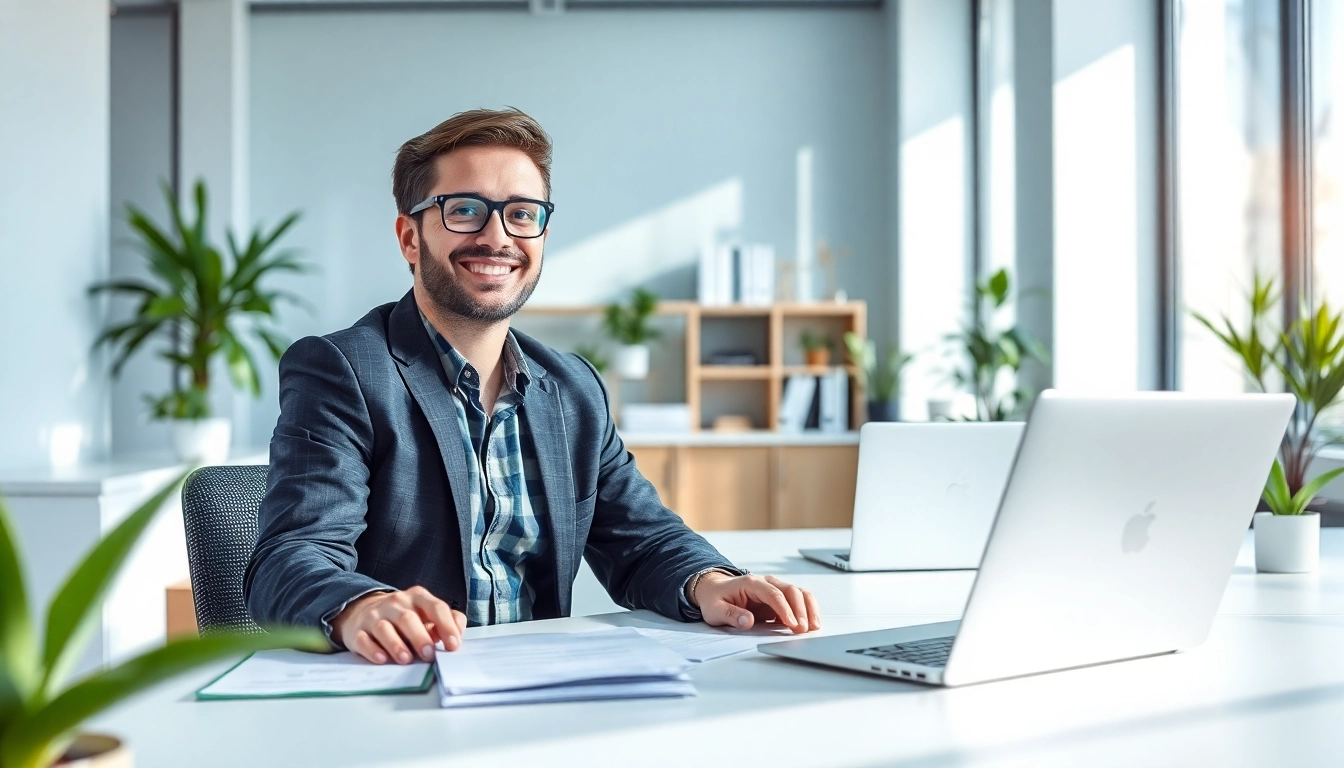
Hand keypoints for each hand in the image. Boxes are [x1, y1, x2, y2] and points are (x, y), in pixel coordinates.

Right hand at [331, 587, 466, 663]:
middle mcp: (395, 603)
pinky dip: (372, 650)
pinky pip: (363, 640)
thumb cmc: (403, 616)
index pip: (435, 607)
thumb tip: (457, 636)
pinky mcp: (357, 631)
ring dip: (396, 645)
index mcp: (417, 597)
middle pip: (408, 618)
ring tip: (407, 660)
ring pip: (384, 628)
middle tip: (430, 656)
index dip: (446, 626)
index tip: (453, 645)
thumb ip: (446, 621)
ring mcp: (374, 616)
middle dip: (420, 637)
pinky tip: (382, 659)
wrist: (362, 610)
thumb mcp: (425, 613)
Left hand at [692, 572, 819, 633]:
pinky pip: (798, 600)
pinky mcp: (779, 598)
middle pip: (791, 591)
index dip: (785, 610)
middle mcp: (766, 582)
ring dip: (808, 608)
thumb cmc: (715, 599)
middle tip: (804, 629)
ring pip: (799, 593)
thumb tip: (747, 621)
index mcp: (751, 583)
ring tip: (814, 627)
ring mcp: (774, 588)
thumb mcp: (715, 609)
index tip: (792, 624)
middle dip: (801, 610)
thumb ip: (731, 615)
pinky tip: (811, 623)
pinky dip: (807, 610)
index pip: (773, 594)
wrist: (714, 590)